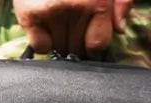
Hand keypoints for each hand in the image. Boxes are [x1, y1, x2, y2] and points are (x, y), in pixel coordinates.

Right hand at [13, 0, 134, 56]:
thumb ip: (120, 3)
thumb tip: (120, 29)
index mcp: (98, 1)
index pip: (98, 44)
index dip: (94, 45)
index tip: (89, 40)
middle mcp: (76, 6)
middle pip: (78, 49)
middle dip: (76, 42)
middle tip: (71, 26)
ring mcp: (52, 11)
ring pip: (59, 48)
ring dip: (60, 41)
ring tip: (58, 22)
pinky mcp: (30, 14)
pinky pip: (41, 47)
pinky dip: (42, 42)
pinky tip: (44, 27)